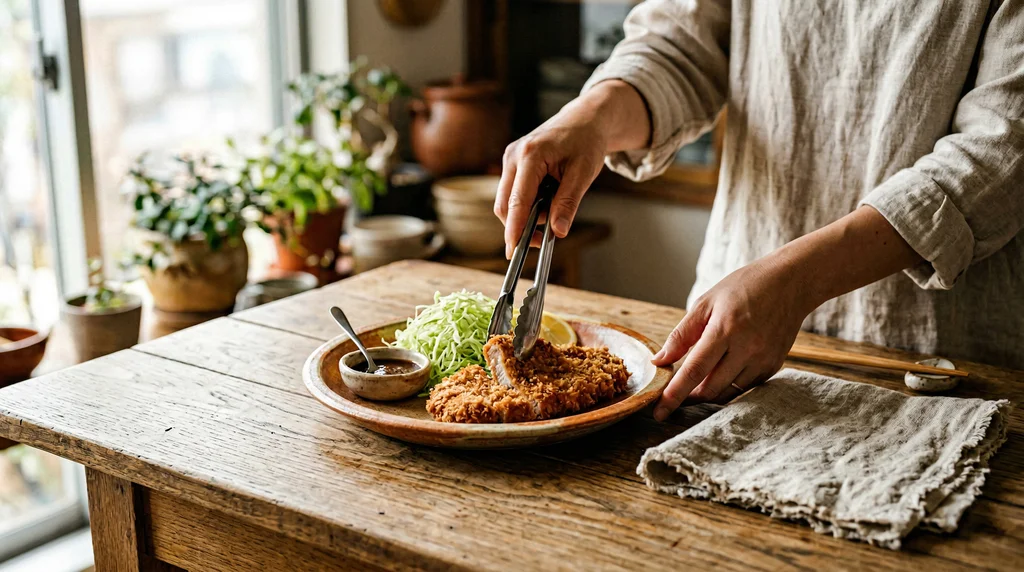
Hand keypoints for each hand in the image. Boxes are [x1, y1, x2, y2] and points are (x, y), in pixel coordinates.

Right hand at [494, 80, 650, 257]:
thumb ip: (568, 202)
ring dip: (527, 213)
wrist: (584, 119)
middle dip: (521, 225)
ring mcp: (510, 158)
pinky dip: (528, 203)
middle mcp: (514, 155)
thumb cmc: (586, 141)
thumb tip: (558, 231)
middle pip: (505, 204)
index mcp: (530, 155)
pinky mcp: (512, 163)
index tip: (513, 250)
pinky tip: (548, 194)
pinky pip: (513, 192)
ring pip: (507, 201)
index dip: (514, 228)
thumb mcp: (584, 173)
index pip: (517, 201)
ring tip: (556, 200)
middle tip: (546, 237)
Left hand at [649, 205, 922, 420]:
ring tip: (696, 382)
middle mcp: (747, 348)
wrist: (791, 282)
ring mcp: (763, 359)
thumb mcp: (706, 302)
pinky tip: (721, 372)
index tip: (659, 412)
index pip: (694, 370)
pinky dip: (728, 385)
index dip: (674, 394)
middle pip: (711, 389)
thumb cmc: (744, 287)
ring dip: (709, 393)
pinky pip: (745, 387)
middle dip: (689, 396)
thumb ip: (682, 335)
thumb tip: (660, 361)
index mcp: (725, 329)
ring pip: (728, 392)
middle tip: (675, 392)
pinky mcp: (773, 366)